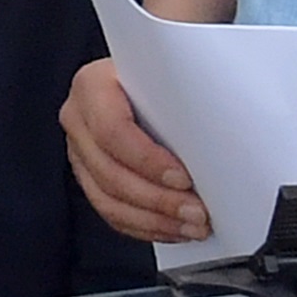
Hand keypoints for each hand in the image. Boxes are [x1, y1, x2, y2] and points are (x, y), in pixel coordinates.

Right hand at [63, 57, 210, 243]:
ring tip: (190, 225)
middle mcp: (79, 118)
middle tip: (196, 211)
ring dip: (153, 219)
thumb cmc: (162, 71)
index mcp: (93, 85)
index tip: (183, 178)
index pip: (111, 129)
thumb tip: (217, 110)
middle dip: (157, 199)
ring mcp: (81, 150)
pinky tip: (171, 227)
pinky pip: (111, 211)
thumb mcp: (168, 70)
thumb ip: (183, 87)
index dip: (146, 160)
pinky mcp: (91, 175)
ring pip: (107, 199)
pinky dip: (144, 225)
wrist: (148, 77)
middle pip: (109, 172)